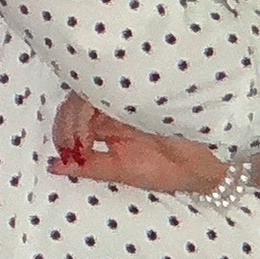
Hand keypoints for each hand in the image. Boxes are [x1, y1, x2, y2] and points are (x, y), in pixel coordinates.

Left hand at [50, 95, 230, 193]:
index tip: (67, 153)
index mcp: (108, 125)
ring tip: (83, 141)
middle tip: (74, 147)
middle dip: (66, 124)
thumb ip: (89, 167)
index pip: (73, 116)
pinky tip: (93, 130)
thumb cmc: (169, 169)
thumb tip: (53, 167)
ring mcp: (124, 95)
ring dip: (75, 118)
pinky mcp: (137, 87)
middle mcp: (113, 107)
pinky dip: (90, 108)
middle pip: (74, 102)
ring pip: (84, 92)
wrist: (206, 163)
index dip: (63, 132)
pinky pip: (103, 87)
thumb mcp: (123, 171)